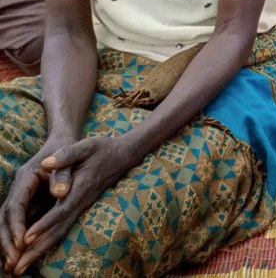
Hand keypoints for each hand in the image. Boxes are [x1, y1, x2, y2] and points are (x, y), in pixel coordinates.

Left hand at [6, 137, 136, 273]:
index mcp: (81, 187)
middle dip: (36, 249)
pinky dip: (46, 243)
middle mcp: (81, 202)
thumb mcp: (87, 145)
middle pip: (58, 230)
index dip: (44, 224)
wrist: (124, 155)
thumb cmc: (104, 148)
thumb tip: (47, 163)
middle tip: (15, 268)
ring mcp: (81, 207)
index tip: (26, 238)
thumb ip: (67, 154)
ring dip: (38, 251)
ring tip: (18, 268)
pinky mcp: (78, 208)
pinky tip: (33, 252)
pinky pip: (61, 229)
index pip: (61, 209)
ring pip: (59, 233)